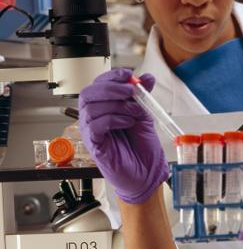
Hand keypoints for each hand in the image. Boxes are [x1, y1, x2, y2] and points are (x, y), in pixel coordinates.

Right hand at [79, 68, 169, 203]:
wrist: (147, 172)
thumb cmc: (142, 147)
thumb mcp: (144, 115)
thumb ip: (142, 96)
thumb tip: (146, 77)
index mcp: (104, 107)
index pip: (99, 84)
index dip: (112, 76)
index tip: (128, 75)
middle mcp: (93, 117)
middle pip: (89, 93)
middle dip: (111, 88)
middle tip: (130, 92)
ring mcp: (91, 131)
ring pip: (91, 107)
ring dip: (116, 105)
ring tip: (134, 112)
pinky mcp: (93, 145)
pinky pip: (94, 126)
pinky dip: (113, 119)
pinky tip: (127, 122)